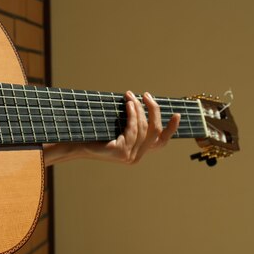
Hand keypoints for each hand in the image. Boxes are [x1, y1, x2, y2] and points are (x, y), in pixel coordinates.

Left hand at [43, 91, 179, 165]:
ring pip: (144, 128)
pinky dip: (132, 114)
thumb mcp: (118, 128)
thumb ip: (133, 123)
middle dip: (154, 111)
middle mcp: (136, 157)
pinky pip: (132, 129)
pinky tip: (128, 103)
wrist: (76, 144)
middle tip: (147, 95)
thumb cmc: (96, 134)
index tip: (177, 114)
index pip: (161, 143)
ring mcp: (129, 156)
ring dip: (139, 109)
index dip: (171, 129)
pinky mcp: (121, 152)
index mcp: (138, 153)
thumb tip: (145, 103)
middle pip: (155, 132)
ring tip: (132, 96)